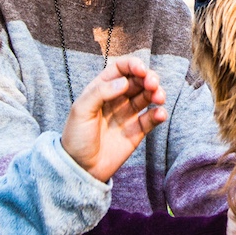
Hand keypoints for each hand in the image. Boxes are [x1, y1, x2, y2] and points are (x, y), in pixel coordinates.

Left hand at [61, 55, 166, 181]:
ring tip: (159, 98)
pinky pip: (151, 118)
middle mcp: (117, 97)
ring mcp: (128, 114)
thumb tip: (124, 81)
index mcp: (101, 88)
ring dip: (157, 92)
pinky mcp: (137, 131)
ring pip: (148, 96)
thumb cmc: (75, 138)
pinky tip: (159, 114)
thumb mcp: (80, 110)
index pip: (121, 69)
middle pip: (138, 80)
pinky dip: (159, 114)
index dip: (133, 65)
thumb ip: (101, 92)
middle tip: (153, 84)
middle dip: (149, 78)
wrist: (79, 169)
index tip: (141, 70)